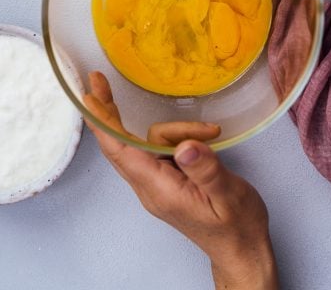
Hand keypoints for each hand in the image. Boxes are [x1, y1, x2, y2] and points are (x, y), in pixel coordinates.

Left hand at [84, 72, 277, 289]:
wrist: (241, 249)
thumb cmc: (236, 225)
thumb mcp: (229, 194)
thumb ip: (206, 170)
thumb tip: (185, 146)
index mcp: (160, 190)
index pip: (122, 153)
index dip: (104, 124)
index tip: (89, 98)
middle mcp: (151, 187)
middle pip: (120, 144)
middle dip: (109, 112)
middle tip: (98, 81)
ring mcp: (157, 183)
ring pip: (151, 142)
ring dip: (178, 130)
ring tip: (212, 132)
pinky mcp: (167, 179)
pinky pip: (161, 149)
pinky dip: (178, 136)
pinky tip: (202, 135)